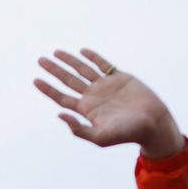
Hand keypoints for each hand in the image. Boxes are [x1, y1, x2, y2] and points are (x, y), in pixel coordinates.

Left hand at [33, 48, 184, 158]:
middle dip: (54, 70)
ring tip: (55, 52)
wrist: (152, 124)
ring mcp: (106, 86)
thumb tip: (59, 114)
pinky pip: (104, 65)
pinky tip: (82, 51)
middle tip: (40, 60)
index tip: (35, 80)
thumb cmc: (126, 134)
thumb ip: (78, 129)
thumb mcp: (99, 136)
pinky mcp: (120, 78)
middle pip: (68, 81)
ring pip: (83, 69)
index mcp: (86, 110)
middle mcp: (93, 97)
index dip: (48, 89)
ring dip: (69, 60)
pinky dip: (93, 57)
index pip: (62, 98)